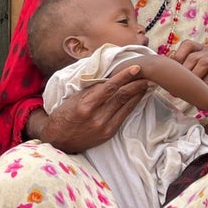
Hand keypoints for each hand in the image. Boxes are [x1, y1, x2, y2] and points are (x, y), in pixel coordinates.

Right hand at [36, 65, 150, 152]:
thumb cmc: (64, 115)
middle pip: (122, 96)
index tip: (136, 68)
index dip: (124, 77)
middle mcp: (96, 117)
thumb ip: (92, 90)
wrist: (58, 140)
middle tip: (149, 74)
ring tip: (147, 83)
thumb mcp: (73, 99)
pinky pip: (124, 116)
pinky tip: (138, 98)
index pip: (109, 87)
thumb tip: (110, 78)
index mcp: (85, 106)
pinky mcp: (109, 133)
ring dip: (138, 94)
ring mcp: (104, 127)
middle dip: (137, 84)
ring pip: (126, 106)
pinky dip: (132, 105)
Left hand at [168, 40, 207, 103]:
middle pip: (194, 56)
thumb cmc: (198, 84)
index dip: (178, 56)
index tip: (172, 70)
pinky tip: (202, 90)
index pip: (187, 44)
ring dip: (194, 77)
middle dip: (184, 72)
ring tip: (190, 87)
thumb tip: (156, 64)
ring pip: (205, 63)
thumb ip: (175, 66)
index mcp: (200, 49)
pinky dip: (205, 83)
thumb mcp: (185, 74)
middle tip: (178, 84)